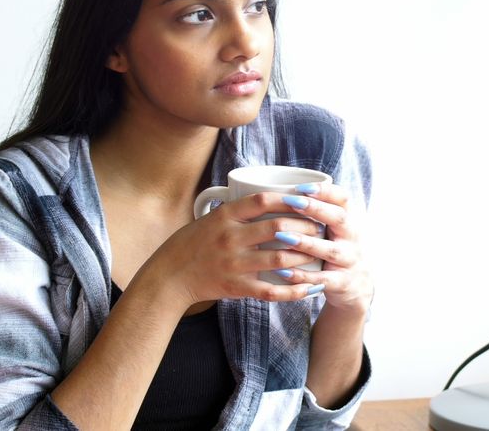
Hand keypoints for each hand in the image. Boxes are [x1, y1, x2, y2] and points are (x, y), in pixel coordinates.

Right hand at [138, 192, 329, 307]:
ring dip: (305, 257)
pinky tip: (308, 288)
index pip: (262, 200)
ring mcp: (234, 264)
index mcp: (224, 217)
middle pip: (278, 227)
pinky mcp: (236, 287)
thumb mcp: (209, 219)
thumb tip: (268, 199)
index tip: (306, 198)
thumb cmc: (190, 244)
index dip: (288, 197)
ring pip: (280, 259)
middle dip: (305, 226)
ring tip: (319, 253)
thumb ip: (236, 211)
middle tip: (319, 227)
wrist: (169, 277)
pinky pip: (271, 291)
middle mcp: (231, 238)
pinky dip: (293, 290)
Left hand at [269, 183, 372, 315]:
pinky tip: (282, 271)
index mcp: (347, 220)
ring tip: (282, 236)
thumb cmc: (333, 249)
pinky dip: (302, 275)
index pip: (343, 198)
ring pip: (330, 250)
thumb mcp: (331, 229)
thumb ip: (313, 212)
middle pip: (339, 219)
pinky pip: (322, 279)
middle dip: (315, 209)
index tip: (301, 186)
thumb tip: (277, 189)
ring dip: (306, 242)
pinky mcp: (342, 283)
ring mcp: (349, 260)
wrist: (356, 286)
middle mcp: (352, 237)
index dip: (324, 191)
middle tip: (291, 201)